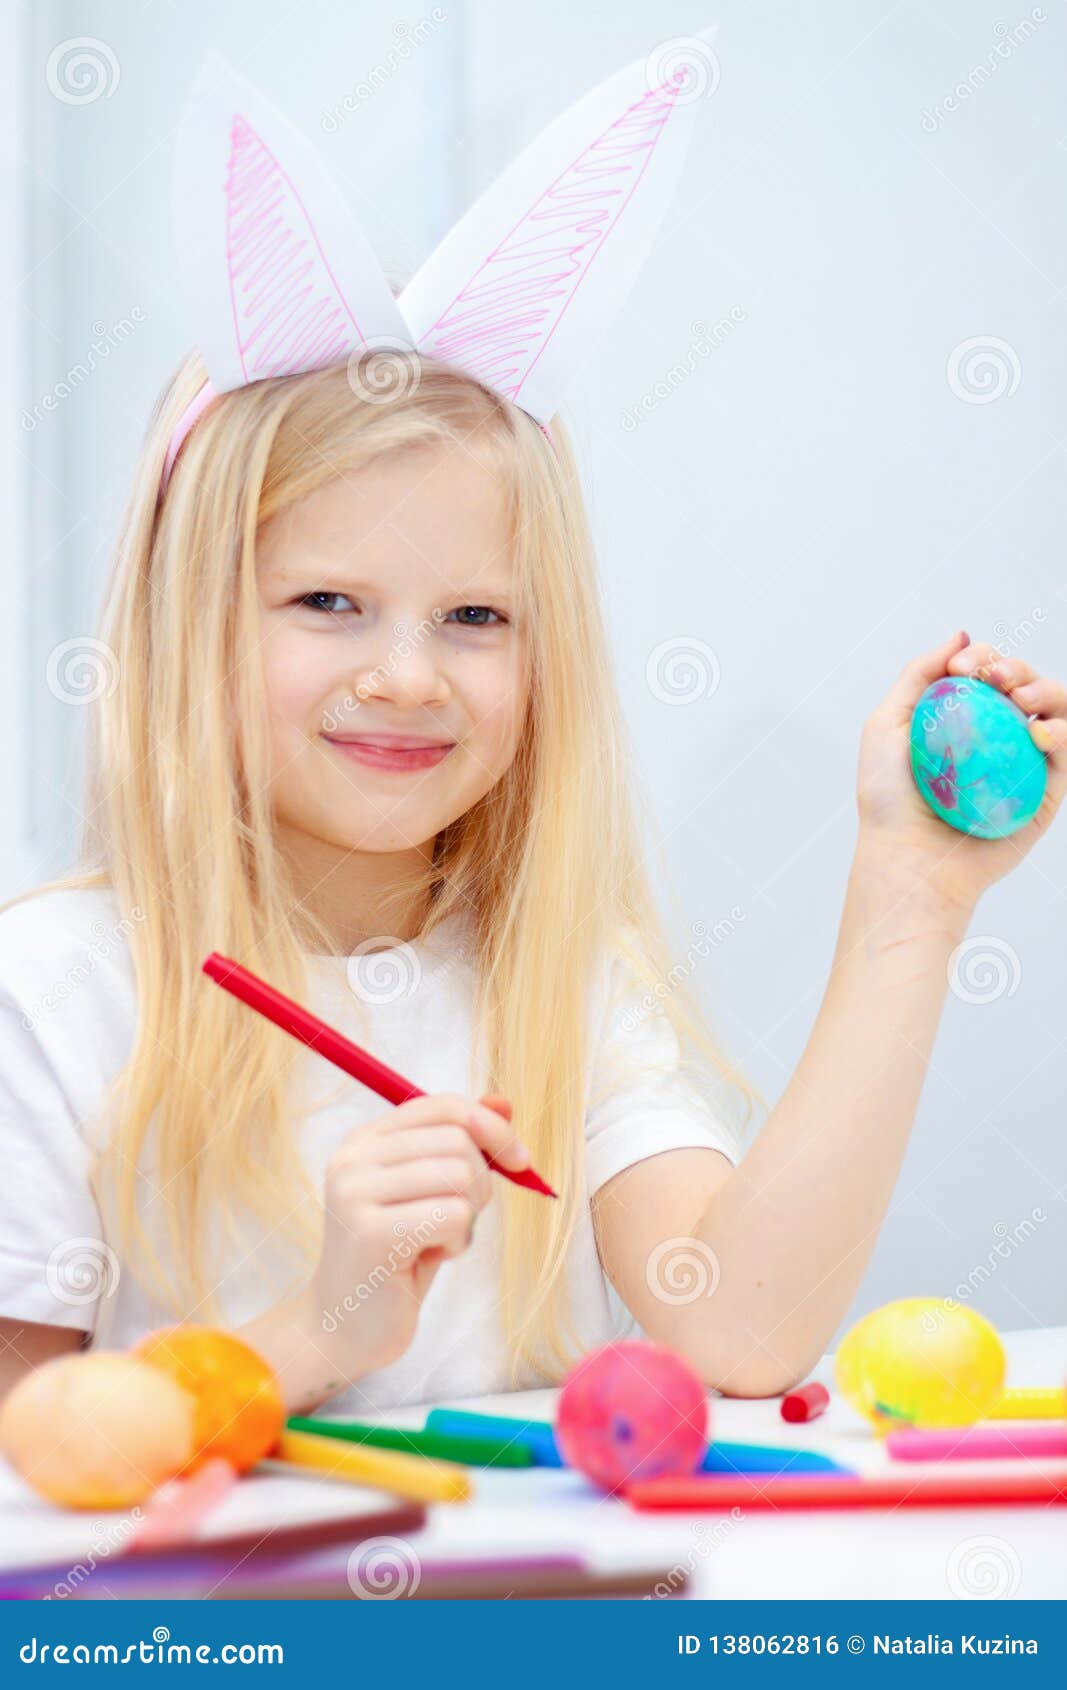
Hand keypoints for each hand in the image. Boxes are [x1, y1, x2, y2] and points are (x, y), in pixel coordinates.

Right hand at [309, 1091, 523, 1382]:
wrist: (341, 1329)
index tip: (519, 1160)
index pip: (444, 1106)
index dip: (491, 1127)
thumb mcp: (429, 1195)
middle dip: (480, 1182)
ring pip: (460, 1175)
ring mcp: (356, 1192)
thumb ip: (459, 1147)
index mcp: (364, 1141)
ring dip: (467, 1216)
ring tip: (437, 1241)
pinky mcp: (371, 1232)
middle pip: (458, 1139)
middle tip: (458, 1220)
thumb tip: (504, 1102)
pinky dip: (457, 1242)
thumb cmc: (393, 1262)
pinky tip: (428, 1260)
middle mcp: (353, 1157)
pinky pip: (453, 1216)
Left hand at [855, 630, 1066, 909]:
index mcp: (964, 719)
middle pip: (1025, 684)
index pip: (988, 672)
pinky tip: (1040, 734)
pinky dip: (1062, 735)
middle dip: (1015, 668)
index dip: (983, 658)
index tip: (964, 667)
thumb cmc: (889, 800)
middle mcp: (997, 737)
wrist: (908, 858)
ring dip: (1046, 691)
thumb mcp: (887, 725)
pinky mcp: (1045, 792)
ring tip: (1022, 699)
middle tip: (995, 680)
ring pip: (1055, 711)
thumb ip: (919, 675)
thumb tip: (961, 636)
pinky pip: (1066, 754)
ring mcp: (1024, 763)